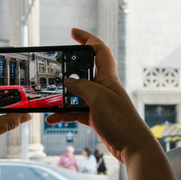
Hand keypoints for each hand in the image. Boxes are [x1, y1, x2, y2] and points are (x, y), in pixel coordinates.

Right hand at [46, 29, 157, 163]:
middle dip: (68, 69)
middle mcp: (104, 87)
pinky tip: (52, 119)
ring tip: (48, 97)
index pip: (99, 50)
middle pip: (84, 71)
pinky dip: (64, 114)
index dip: (87, 38)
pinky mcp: (95, 117)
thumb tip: (67, 80)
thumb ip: (81, 86)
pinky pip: (75, 111)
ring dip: (62, 96)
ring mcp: (99, 102)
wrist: (132, 146)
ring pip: (76, 93)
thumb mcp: (98, 98)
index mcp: (108, 77)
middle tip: (54, 69)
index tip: (72, 32)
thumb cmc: (121, 121)